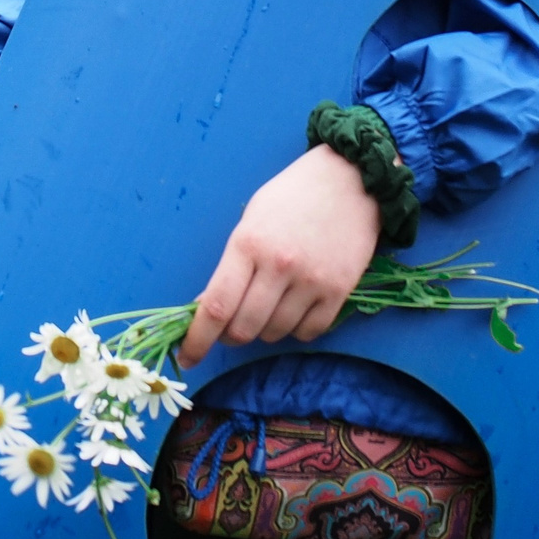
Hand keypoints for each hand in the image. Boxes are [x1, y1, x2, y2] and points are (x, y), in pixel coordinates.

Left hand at [177, 144, 380, 368]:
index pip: (216, 307)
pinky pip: (308, 332)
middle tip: (232, 324)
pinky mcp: (340, 291)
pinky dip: (295, 329)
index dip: (197, 339)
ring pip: (275, 333)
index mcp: (248, 244)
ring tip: (268, 305)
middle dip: (230, 336)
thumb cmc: (292, 196)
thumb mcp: (251, 222)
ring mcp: (312, 281)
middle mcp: (279, 266)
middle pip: (244, 328)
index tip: (187, 358)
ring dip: (264, 330)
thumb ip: (231, 266)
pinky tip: (295, 309)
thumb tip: (208, 309)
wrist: (351, 179)